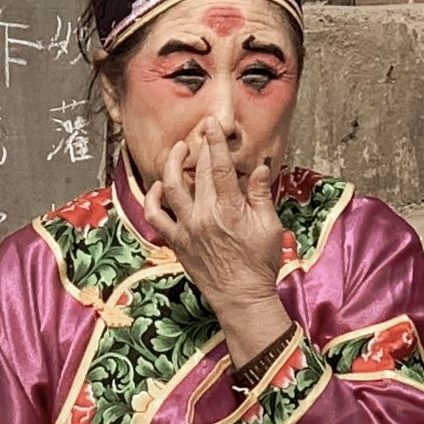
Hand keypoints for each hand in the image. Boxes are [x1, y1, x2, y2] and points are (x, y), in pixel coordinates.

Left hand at [131, 131, 290, 366]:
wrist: (241, 298)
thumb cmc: (259, 265)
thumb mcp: (270, 227)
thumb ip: (260, 195)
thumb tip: (259, 168)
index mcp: (230, 210)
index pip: (219, 167)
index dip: (214, 142)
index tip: (211, 124)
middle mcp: (204, 216)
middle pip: (197, 172)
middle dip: (199, 147)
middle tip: (202, 133)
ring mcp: (187, 228)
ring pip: (171, 187)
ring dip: (172, 164)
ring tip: (179, 150)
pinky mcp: (177, 241)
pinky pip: (156, 216)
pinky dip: (154, 198)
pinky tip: (160, 186)